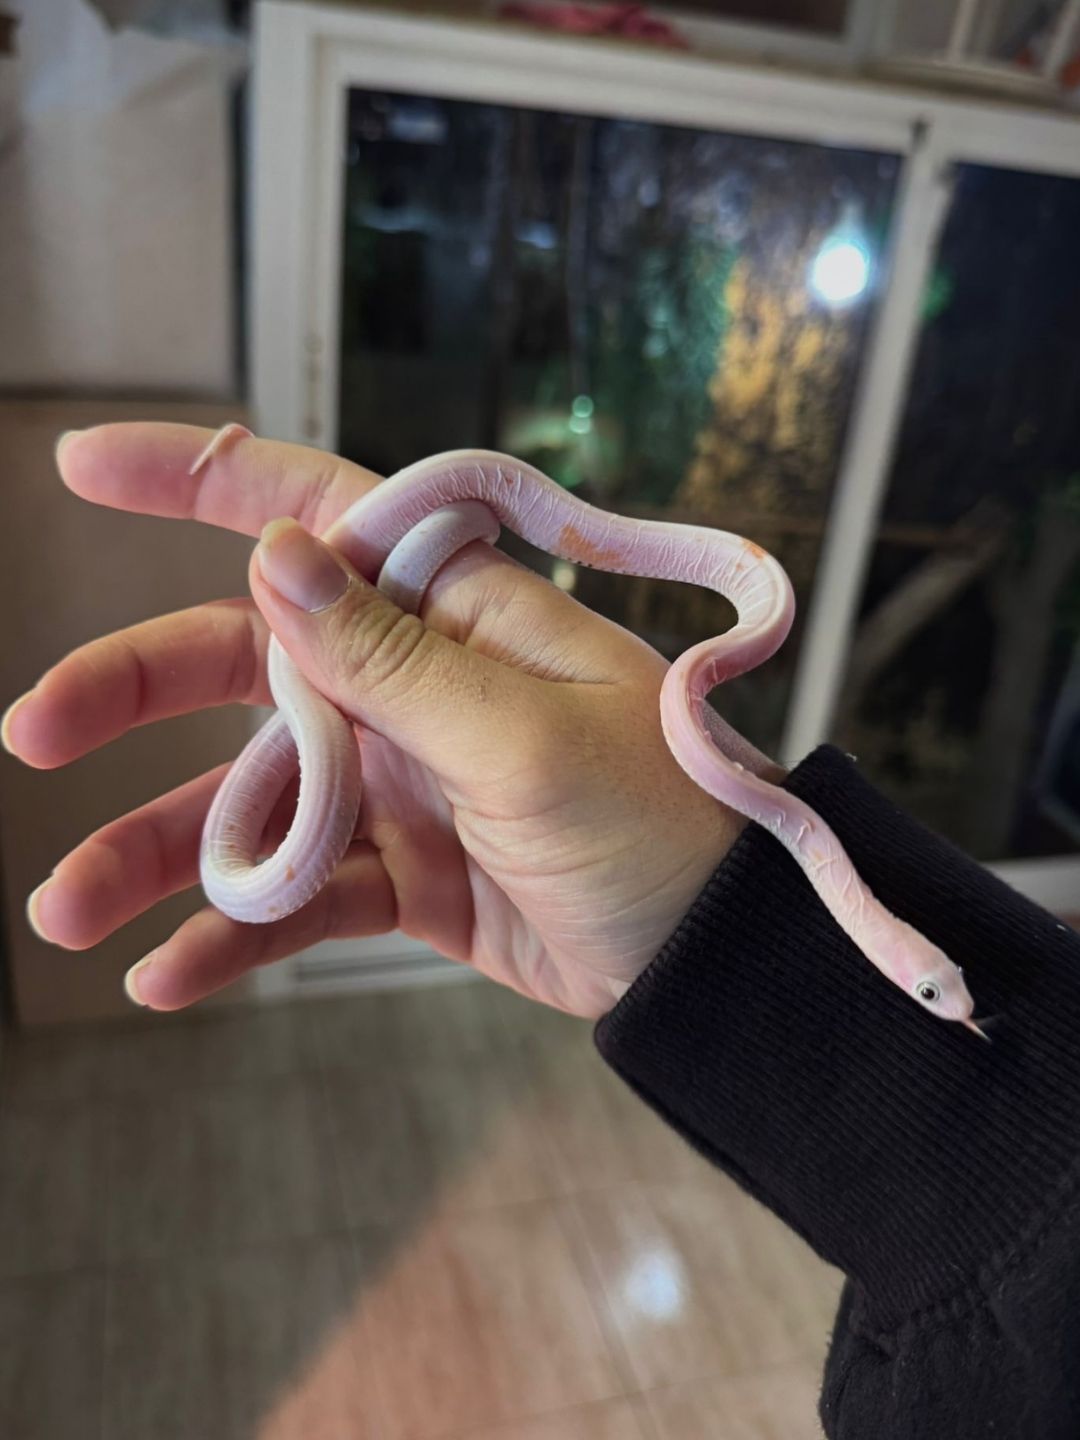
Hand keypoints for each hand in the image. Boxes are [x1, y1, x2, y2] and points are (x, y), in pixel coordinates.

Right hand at [3, 425, 779, 1017]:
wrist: (716, 959)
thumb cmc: (662, 822)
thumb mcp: (529, 738)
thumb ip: (397, 661)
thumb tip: (274, 557)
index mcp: (454, 615)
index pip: (316, 519)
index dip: (201, 480)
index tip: (82, 466)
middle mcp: (414, 683)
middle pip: (242, 662)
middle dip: (132, 689)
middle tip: (32, 731)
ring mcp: (400, 782)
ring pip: (251, 798)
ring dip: (157, 849)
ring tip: (66, 908)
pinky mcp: (401, 875)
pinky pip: (297, 897)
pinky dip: (232, 934)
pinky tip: (164, 977)